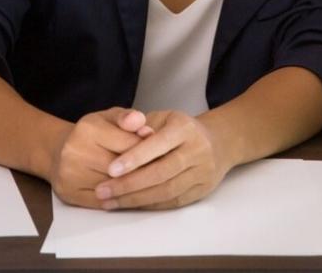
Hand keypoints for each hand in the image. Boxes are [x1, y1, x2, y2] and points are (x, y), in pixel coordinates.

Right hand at [47, 107, 153, 208]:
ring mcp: (70, 174)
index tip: (162, 154)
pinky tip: (131, 196)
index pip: (129, 145)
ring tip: (149, 185)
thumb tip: (143, 125)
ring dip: (134, 189)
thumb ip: (129, 118)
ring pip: (114, 188)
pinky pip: (103, 202)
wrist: (60, 151)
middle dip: (143, 171)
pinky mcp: (69, 194)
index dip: (149, 151)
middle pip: (122, 169)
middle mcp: (75, 151)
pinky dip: (119, 201)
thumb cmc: (93, 134)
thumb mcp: (110, 118)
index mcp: (88, 128)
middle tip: (160, 173)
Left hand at [94, 110, 231, 210]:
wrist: (218, 142)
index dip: (135, 158)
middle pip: (161, 172)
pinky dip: (149, 205)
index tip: (111, 169)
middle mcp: (197, 150)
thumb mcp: (163, 117)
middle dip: (129, 184)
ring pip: (167, 191)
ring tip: (110, 201)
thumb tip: (119, 138)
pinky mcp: (202, 190)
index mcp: (184, 128)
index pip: (158, 144)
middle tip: (103, 191)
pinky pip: (173, 201)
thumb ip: (141, 126)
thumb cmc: (180, 129)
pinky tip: (130, 204)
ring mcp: (202, 172)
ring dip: (135, 199)